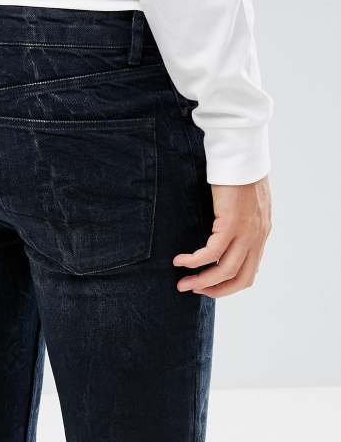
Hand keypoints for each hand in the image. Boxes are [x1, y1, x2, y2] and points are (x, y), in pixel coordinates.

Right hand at [173, 176, 271, 297]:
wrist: (242, 152)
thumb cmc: (238, 174)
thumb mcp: (244, 206)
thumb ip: (239, 225)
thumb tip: (220, 239)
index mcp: (260, 235)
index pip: (248, 274)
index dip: (227, 286)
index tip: (207, 286)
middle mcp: (257, 237)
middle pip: (239, 279)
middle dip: (214, 290)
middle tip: (191, 289)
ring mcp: (247, 232)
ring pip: (224, 270)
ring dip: (201, 280)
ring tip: (182, 282)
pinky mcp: (232, 223)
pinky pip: (211, 253)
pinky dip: (194, 261)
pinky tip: (180, 260)